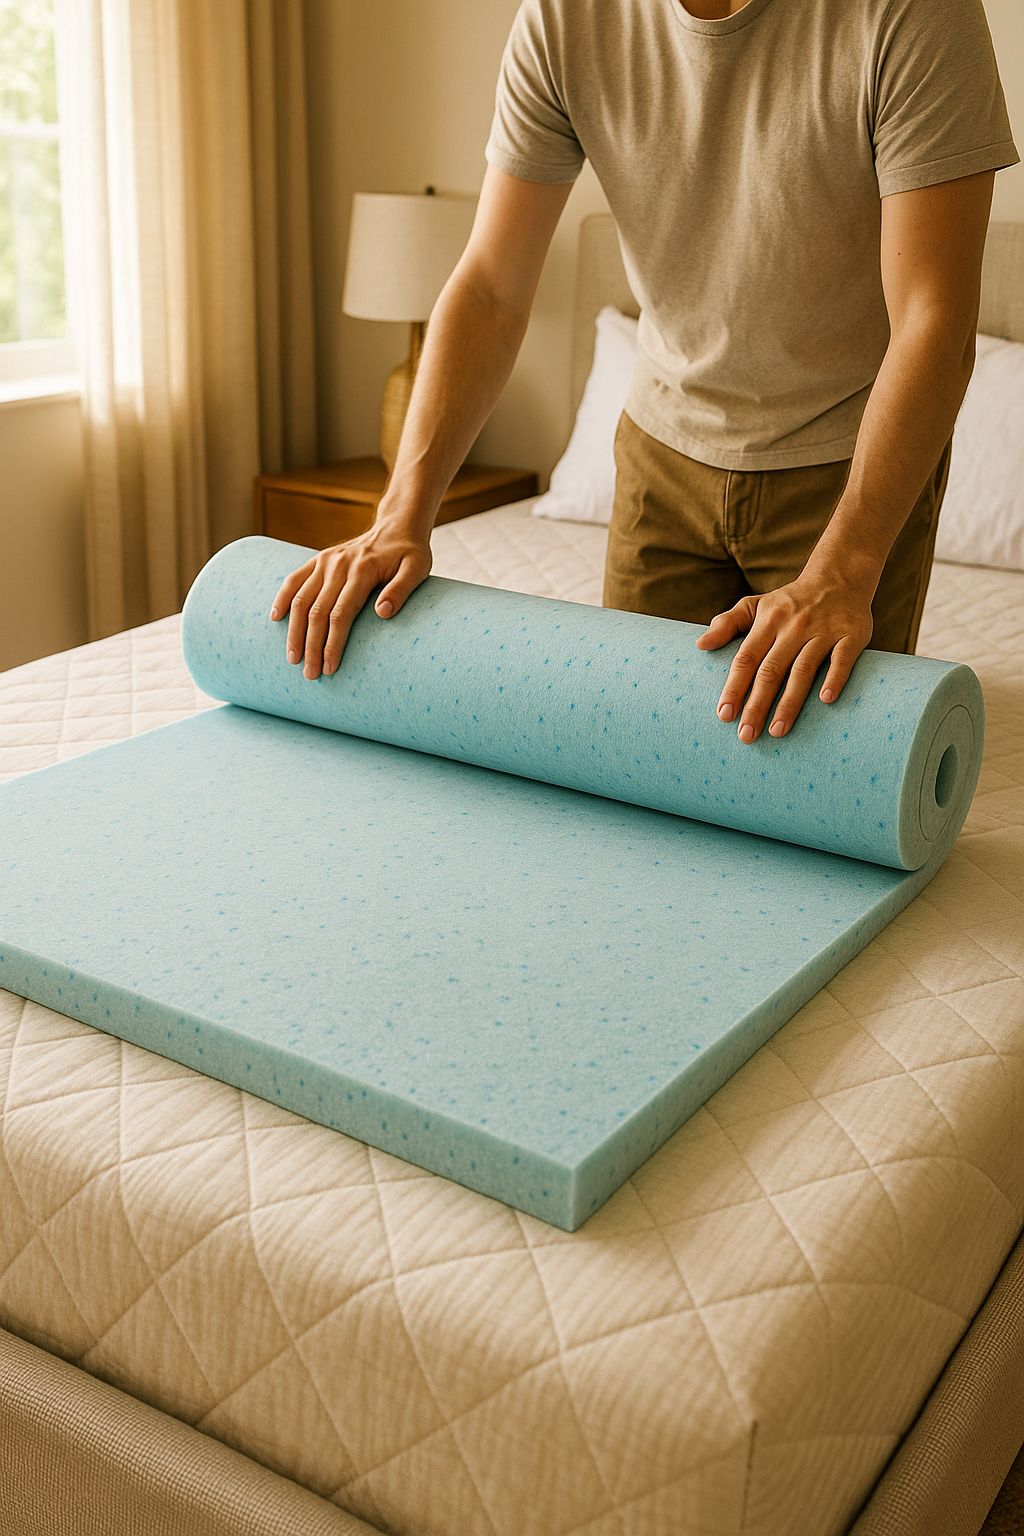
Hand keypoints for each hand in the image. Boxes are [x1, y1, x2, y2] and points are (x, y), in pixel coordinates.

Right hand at [269, 523, 431, 679]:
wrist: (398, 526)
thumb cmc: (410, 553)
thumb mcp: (417, 568)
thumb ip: (401, 589)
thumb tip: (383, 613)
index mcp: (362, 571)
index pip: (341, 614)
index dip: (333, 643)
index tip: (330, 668)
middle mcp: (339, 565)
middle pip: (317, 612)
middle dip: (311, 646)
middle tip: (310, 675)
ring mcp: (325, 562)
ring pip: (300, 599)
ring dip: (294, 632)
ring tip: (292, 660)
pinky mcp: (319, 560)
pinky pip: (294, 580)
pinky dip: (282, 599)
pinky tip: (275, 619)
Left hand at [695, 573, 874, 742]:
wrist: (840, 576)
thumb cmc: (790, 600)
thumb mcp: (757, 604)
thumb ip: (728, 624)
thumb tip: (700, 644)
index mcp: (768, 621)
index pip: (746, 659)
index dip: (734, 688)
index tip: (724, 716)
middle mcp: (794, 626)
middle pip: (771, 670)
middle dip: (757, 705)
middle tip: (746, 736)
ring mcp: (823, 631)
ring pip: (803, 670)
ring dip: (790, 702)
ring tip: (777, 731)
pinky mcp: (851, 635)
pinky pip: (842, 659)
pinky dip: (834, 678)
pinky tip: (826, 700)